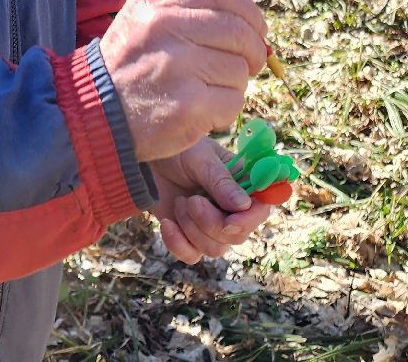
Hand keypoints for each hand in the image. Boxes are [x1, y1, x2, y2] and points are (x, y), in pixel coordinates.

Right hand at [98, 0, 265, 163]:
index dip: (249, 12)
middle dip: (252, 52)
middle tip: (249, 66)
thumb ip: (187, 10)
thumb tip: (247, 19)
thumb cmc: (127, 68)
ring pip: (238, 71)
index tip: (257, 30)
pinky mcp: (188, 105)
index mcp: (158, 3)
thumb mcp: (144, 22)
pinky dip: (223, 112)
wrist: (92, 114)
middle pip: (239, 33)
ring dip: (232, 86)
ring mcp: (178, 67)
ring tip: (206, 92)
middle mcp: (167, 29)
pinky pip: (232, 103)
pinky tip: (200, 114)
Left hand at [150, 139, 274, 262]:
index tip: (229, 220)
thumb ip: (221, 181)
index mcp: (242, 185)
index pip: (261, 209)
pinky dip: (177, 243)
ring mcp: (212, 226)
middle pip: (238, 236)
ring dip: (192, 228)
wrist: (145, 162)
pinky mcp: (190, 238)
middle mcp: (232, 209)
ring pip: (215, 249)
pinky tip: (167, 222)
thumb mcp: (200, 159)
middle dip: (212, 223)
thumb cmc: (178, 151)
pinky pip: (192, 256)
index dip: (250, 219)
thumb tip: (244, 205)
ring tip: (180, 202)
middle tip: (192, 200)